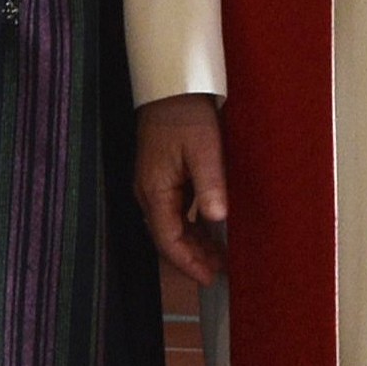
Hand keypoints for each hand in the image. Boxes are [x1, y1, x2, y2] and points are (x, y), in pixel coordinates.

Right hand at [136, 93, 230, 291]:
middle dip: (191, 258)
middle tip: (218, 274)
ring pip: (171, 225)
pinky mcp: (162, 177)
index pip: (167, 239)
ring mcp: (153, 185)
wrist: (171, 87)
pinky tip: (209, 230)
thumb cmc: (186, 115)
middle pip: (167, 237)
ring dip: (192, 244)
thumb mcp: (204, 149)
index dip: (188, 262)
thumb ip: (210, 184)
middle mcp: (148, 192)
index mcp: (154, 189)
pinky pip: (175, 211)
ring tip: (218, 259)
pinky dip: (191, 226)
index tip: (209, 278)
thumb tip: (218, 218)